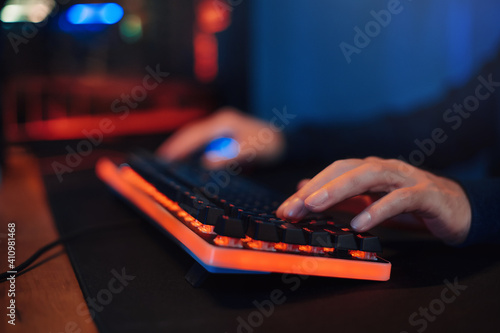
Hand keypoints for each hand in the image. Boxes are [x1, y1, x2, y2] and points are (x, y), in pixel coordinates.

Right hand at [156, 107, 284, 168]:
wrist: (286, 143)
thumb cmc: (271, 144)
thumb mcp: (252, 150)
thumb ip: (231, 155)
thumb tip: (207, 161)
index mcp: (224, 122)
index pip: (195, 134)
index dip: (179, 145)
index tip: (166, 156)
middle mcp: (221, 122)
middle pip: (192, 134)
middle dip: (177, 146)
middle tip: (161, 160)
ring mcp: (223, 128)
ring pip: (197, 138)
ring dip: (184, 148)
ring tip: (169, 160)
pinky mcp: (226, 136)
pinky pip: (204, 142)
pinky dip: (194, 150)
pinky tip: (188, 159)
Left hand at [276, 157, 471, 244]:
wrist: (457, 210)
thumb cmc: (411, 205)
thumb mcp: (369, 202)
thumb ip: (341, 197)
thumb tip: (305, 192)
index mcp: (369, 170)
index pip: (333, 173)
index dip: (308, 189)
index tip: (285, 209)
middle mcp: (384, 168)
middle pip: (345, 169)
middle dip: (316, 187)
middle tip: (292, 208)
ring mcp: (406, 178)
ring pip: (369, 175)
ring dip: (338, 189)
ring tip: (314, 205)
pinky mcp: (426, 194)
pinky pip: (400, 198)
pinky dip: (378, 209)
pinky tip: (359, 223)